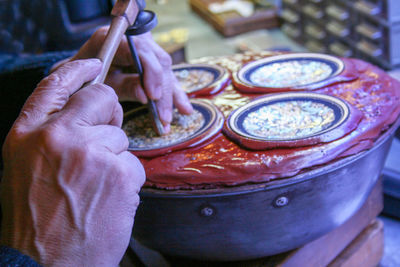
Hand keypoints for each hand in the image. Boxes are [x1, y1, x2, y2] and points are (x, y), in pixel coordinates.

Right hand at [1, 59, 144, 265]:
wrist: (44, 265)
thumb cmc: (37, 220)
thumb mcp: (26, 167)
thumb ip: (50, 135)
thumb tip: (79, 115)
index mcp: (28, 134)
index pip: (55, 83)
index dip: (79, 70)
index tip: (94, 64)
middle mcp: (58, 136)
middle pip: (100, 97)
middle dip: (108, 113)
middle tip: (103, 140)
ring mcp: (90, 152)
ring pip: (120, 135)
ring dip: (114, 158)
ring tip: (95, 188)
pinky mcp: (119, 172)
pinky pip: (134, 163)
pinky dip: (126, 180)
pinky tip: (108, 200)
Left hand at [65, 27, 192, 132]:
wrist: (79, 75)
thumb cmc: (85, 79)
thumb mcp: (100, 83)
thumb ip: (122, 86)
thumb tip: (145, 96)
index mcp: (114, 40)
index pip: (140, 50)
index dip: (150, 72)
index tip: (152, 97)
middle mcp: (133, 40)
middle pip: (158, 61)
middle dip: (163, 92)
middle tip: (163, 117)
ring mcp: (145, 49)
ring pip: (167, 70)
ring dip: (171, 97)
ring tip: (173, 117)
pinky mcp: (152, 62)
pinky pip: (167, 77)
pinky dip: (175, 95)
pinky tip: (185, 109)